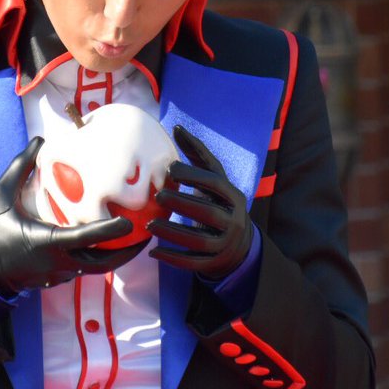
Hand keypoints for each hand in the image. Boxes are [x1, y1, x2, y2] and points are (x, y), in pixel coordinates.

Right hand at [0, 137, 145, 297]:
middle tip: (145, 235)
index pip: (88, 237)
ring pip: (94, 268)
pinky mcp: (54, 279)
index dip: (112, 231)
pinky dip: (97, 258)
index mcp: (48, 242)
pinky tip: (104, 244)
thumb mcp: (0, 195)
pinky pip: (82, 269)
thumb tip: (39, 140)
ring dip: (114, 256)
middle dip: (127, 252)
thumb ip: (20, 167)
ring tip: (131, 238)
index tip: (131, 222)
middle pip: (103, 262)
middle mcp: (58, 262)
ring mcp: (57, 274)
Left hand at [148, 126, 252, 280]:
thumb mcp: (215, 178)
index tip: (170, 169)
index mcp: (233, 196)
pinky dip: (172, 258)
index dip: (193, 175)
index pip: (215, 184)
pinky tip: (152, 251)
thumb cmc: (219, 201)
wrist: (238, 242)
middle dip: (181, 204)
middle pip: (207, 213)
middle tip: (157, 197)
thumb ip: (197, 154)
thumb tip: (176, 126)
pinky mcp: (214, 262)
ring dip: (172, 233)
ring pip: (198, 240)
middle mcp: (233, 220)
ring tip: (149, 225)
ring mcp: (224, 244)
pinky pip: (192, 262)